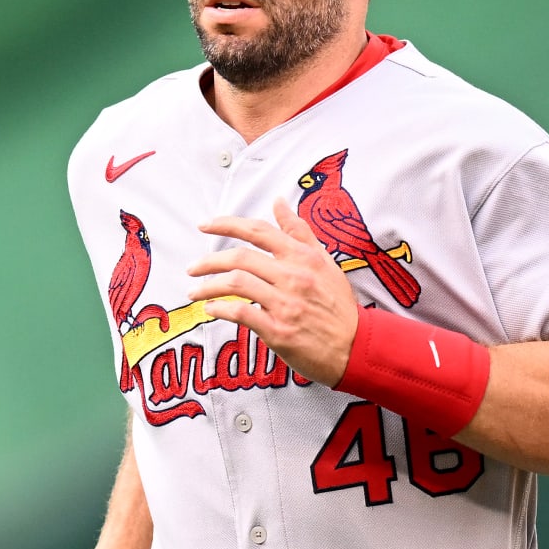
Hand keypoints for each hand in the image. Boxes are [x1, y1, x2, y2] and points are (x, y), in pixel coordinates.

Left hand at [188, 198, 358, 386]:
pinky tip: (212, 310)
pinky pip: (241, 313)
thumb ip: (299, 231)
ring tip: (195, 292)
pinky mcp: (279, 330)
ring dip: (208, 286)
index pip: (258, 231)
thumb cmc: (338, 305)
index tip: (204, 225)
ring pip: (237, 283)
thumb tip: (278, 202)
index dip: (226, 224)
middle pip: (240, 257)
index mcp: (303, 256)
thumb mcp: (325, 261)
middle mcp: (293, 276)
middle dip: (208, 261)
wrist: (356, 346)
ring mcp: (286, 303)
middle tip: (192, 267)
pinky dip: (221, 309)